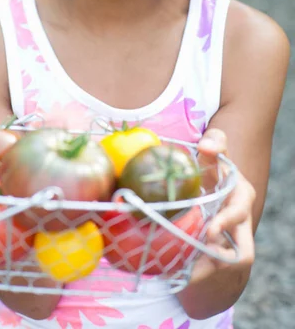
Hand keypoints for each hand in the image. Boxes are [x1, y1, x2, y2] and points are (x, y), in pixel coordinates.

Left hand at [189, 128, 255, 285]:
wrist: (212, 188)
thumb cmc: (212, 169)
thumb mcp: (214, 155)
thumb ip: (215, 143)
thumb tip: (206, 146)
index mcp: (240, 198)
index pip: (239, 213)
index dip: (226, 223)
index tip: (210, 231)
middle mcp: (239, 223)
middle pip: (243, 253)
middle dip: (220, 260)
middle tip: (194, 264)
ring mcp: (230, 240)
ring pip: (225, 267)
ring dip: (205, 272)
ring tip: (182, 272)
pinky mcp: (217, 253)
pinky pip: (208, 269)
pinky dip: (193, 273)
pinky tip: (172, 272)